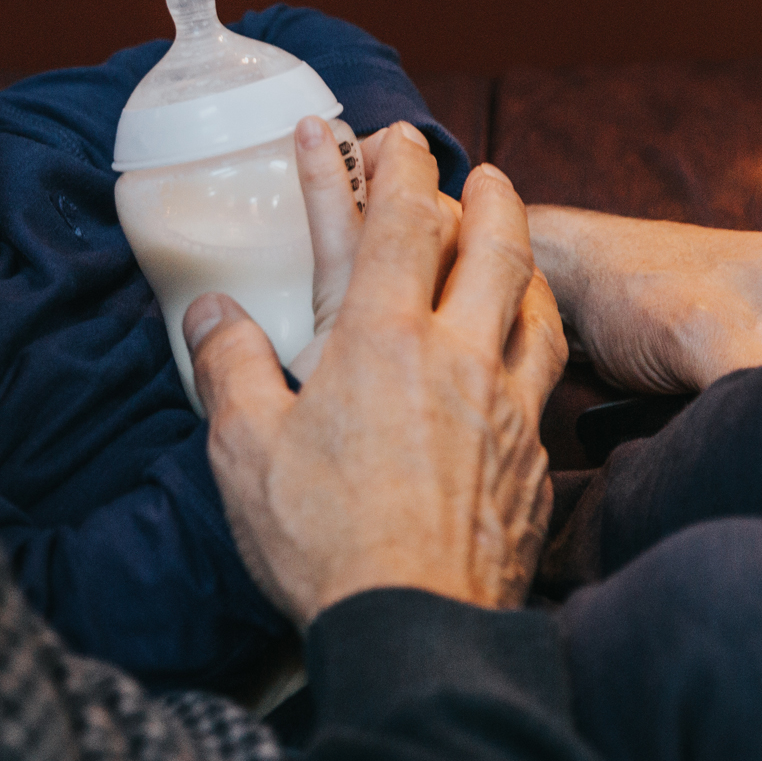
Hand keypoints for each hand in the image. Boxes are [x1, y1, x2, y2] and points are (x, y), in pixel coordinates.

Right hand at [189, 150, 564, 625]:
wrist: (415, 626)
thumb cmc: (322, 537)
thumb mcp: (244, 448)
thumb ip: (231, 367)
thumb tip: (214, 314)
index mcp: (384, 341)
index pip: (397, 225)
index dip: (392, 170)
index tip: (386, 134)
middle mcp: (459, 359)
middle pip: (495, 249)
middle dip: (487, 197)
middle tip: (480, 172)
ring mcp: (508, 411)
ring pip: (537, 311)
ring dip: (526, 265)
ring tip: (515, 251)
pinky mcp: (532, 465)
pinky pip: (547, 381)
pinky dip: (535, 346)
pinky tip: (525, 362)